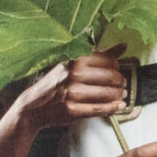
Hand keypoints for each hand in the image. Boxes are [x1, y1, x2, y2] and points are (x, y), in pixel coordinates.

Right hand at [14, 54, 128, 132]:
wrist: (34, 105)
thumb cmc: (56, 84)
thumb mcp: (73, 64)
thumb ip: (99, 55)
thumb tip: (123, 46)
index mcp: (75, 59)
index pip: (108, 60)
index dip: (117, 67)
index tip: (117, 71)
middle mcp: (74, 74)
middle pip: (111, 77)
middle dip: (121, 82)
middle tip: (122, 85)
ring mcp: (73, 93)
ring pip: (108, 94)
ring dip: (118, 96)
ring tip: (120, 96)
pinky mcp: (73, 110)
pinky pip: (100, 109)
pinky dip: (113, 108)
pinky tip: (118, 106)